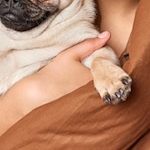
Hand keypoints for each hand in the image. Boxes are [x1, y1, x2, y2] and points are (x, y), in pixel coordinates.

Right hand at [0, 32, 110, 149]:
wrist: (35, 96)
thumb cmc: (52, 74)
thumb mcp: (71, 55)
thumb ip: (89, 44)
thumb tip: (107, 34)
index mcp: (96, 78)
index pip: (114, 73)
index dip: (113, 68)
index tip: (109, 64)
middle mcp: (96, 94)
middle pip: (111, 85)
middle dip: (110, 80)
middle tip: (105, 74)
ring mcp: (90, 106)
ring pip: (104, 95)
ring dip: (103, 90)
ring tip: (94, 85)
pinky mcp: (85, 115)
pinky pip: (95, 106)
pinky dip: (94, 101)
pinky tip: (87, 97)